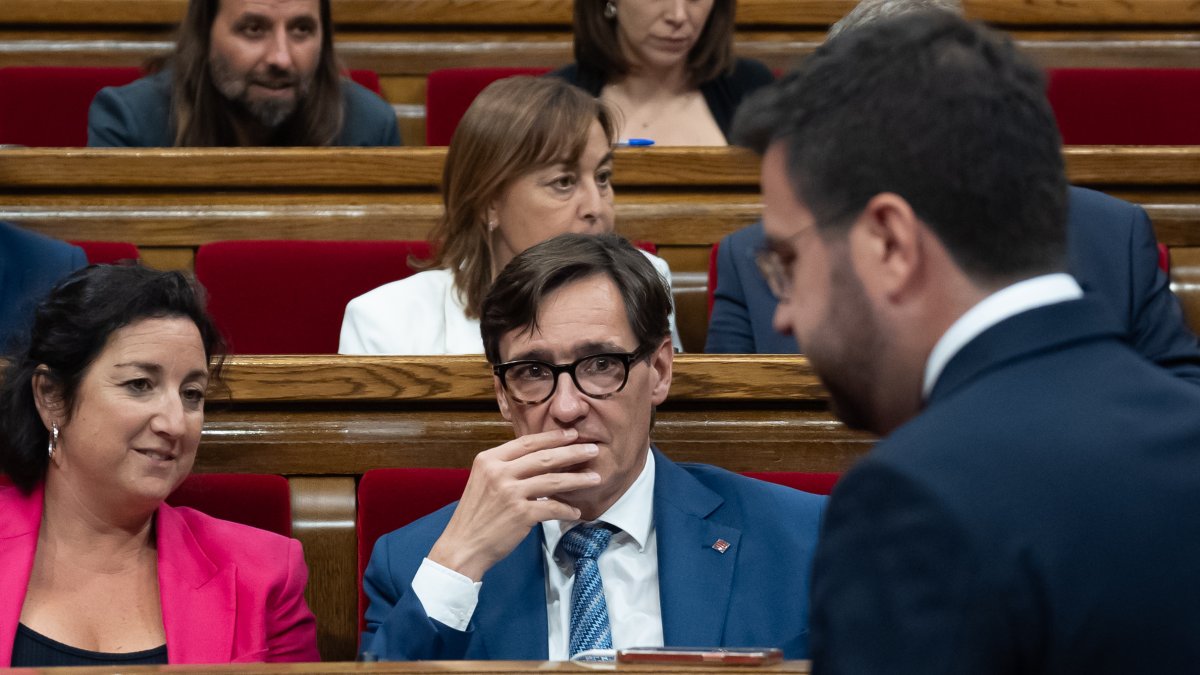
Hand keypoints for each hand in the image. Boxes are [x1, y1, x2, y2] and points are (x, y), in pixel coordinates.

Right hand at [427, 428, 599, 580]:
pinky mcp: (521, 514)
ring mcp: (510, 493)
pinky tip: (576, 511)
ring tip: (595, 477)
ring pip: (554, 480)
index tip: (571, 435)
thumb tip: (538, 458)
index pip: (527, 442)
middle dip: (573, 452)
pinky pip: (553, 508)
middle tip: (592, 449)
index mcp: (489, 460)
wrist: (462, 546)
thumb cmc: (475, 516)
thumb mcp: (483, 481)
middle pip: (545, 457)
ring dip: (578, 479)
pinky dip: (567, 510)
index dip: (553, 437)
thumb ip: (506, 467)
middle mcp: (499, 472)